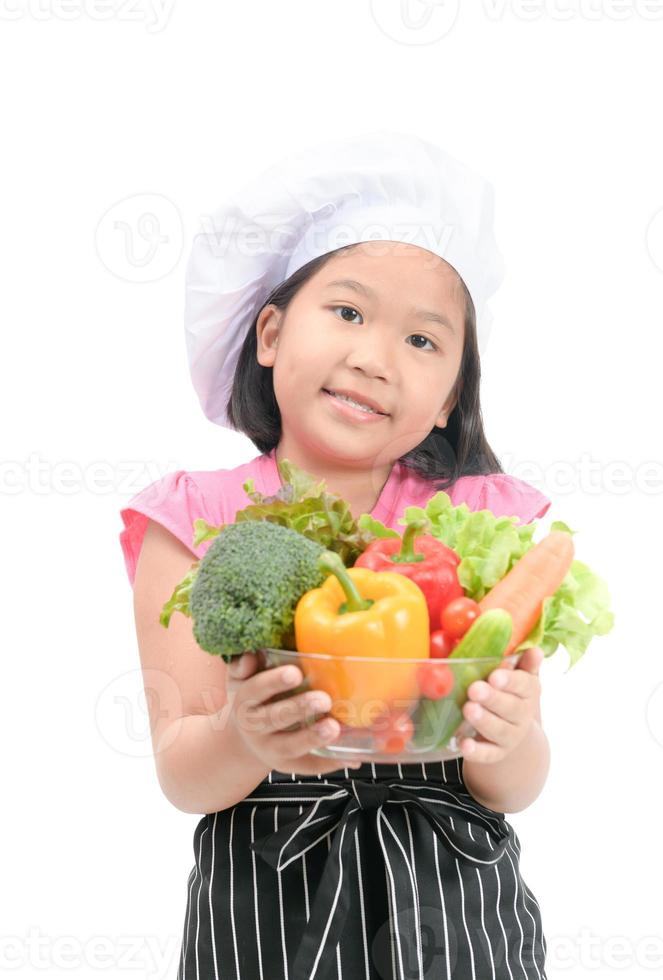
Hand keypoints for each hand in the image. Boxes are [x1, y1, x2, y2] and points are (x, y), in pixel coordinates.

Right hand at [226, 652, 360, 776]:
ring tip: (334, 727)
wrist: (247, 735)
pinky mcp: (288, 765)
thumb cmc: (255, 696)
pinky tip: (351, 758)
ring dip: (312, 737)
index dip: (274, 682)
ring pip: (290, 746)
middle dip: (299, 708)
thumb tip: (249, 657)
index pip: (256, 689)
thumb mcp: (243, 678)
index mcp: (246, 701)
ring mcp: (271, 748)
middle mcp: (254, 727)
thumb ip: (243, 664)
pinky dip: (329, 763)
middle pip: (275, 719)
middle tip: (324, 699)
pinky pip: (308, 766)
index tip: (296, 673)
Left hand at [459, 647, 543, 763]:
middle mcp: (522, 715)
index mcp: (528, 691)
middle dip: (493, 699)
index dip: (510, 681)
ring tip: (468, 709)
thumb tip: (535, 650)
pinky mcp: (497, 752)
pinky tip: (464, 745)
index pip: (524, 685)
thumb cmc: (508, 692)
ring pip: (499, 730)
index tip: (495, 676)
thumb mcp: (518, 676)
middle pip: (511, 708)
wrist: (512, 729)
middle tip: (475, 690)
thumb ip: (523, 663)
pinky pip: (488, 754)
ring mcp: (511, 736)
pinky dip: (477, 751)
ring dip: (484, 720)